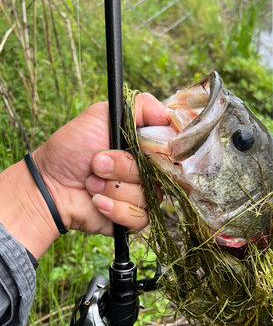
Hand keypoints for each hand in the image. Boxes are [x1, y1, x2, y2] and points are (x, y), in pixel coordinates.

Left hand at [0, 94, 169, 257]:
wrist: (49, 186)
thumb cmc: (71, 150)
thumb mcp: (101, 115)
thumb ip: (138, 106)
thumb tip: (168, 116)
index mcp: (144, 146)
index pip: (171, 146)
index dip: (158, 148)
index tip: (138, 147)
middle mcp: (148, 171)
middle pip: (160, 172)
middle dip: (123, 166)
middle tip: (97, 163)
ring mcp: (142, 196)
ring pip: (148, 194)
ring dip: (113, 188)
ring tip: (91, 183)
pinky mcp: (133, 218)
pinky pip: (139, 216)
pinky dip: (114, 208)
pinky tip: (96, 201)